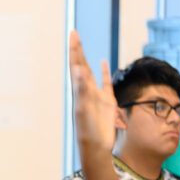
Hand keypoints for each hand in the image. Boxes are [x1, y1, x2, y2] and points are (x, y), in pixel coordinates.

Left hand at [69, 31, 116, 153]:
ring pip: (90, 72)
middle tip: (73, 32)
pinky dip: (105, 71)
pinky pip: (105, 82)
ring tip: (82, 44)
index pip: (76, 65)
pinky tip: (104, 62)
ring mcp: (95, 95)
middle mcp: (85, 90)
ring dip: (86, 58)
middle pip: (80, 65)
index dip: (75, 49)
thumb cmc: (88, 131)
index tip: (73, 33)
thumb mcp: (84, 109)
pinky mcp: (106, 101)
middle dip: (77, 49)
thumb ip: (82, 90)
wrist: (95, 147)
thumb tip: (78, 71)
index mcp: (79, 90)